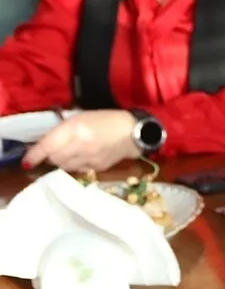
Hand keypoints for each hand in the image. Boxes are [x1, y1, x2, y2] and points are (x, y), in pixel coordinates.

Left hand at [24, 110, 139, 172]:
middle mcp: (81, 145)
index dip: (34, 155)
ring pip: (64, 167)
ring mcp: (90, 158)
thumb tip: (45, 144)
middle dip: (50, 156)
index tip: (26, 162)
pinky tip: (81, 157)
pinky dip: (74, 165)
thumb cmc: (106, 120)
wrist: (134, 132)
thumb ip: (63, 131)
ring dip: (61, 162)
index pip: (48, 146)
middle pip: (54, 159)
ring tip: (68, 154)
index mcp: (76, 128)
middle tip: (53, 151)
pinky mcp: (98, 167)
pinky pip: (78, 170)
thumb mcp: (81, 118)